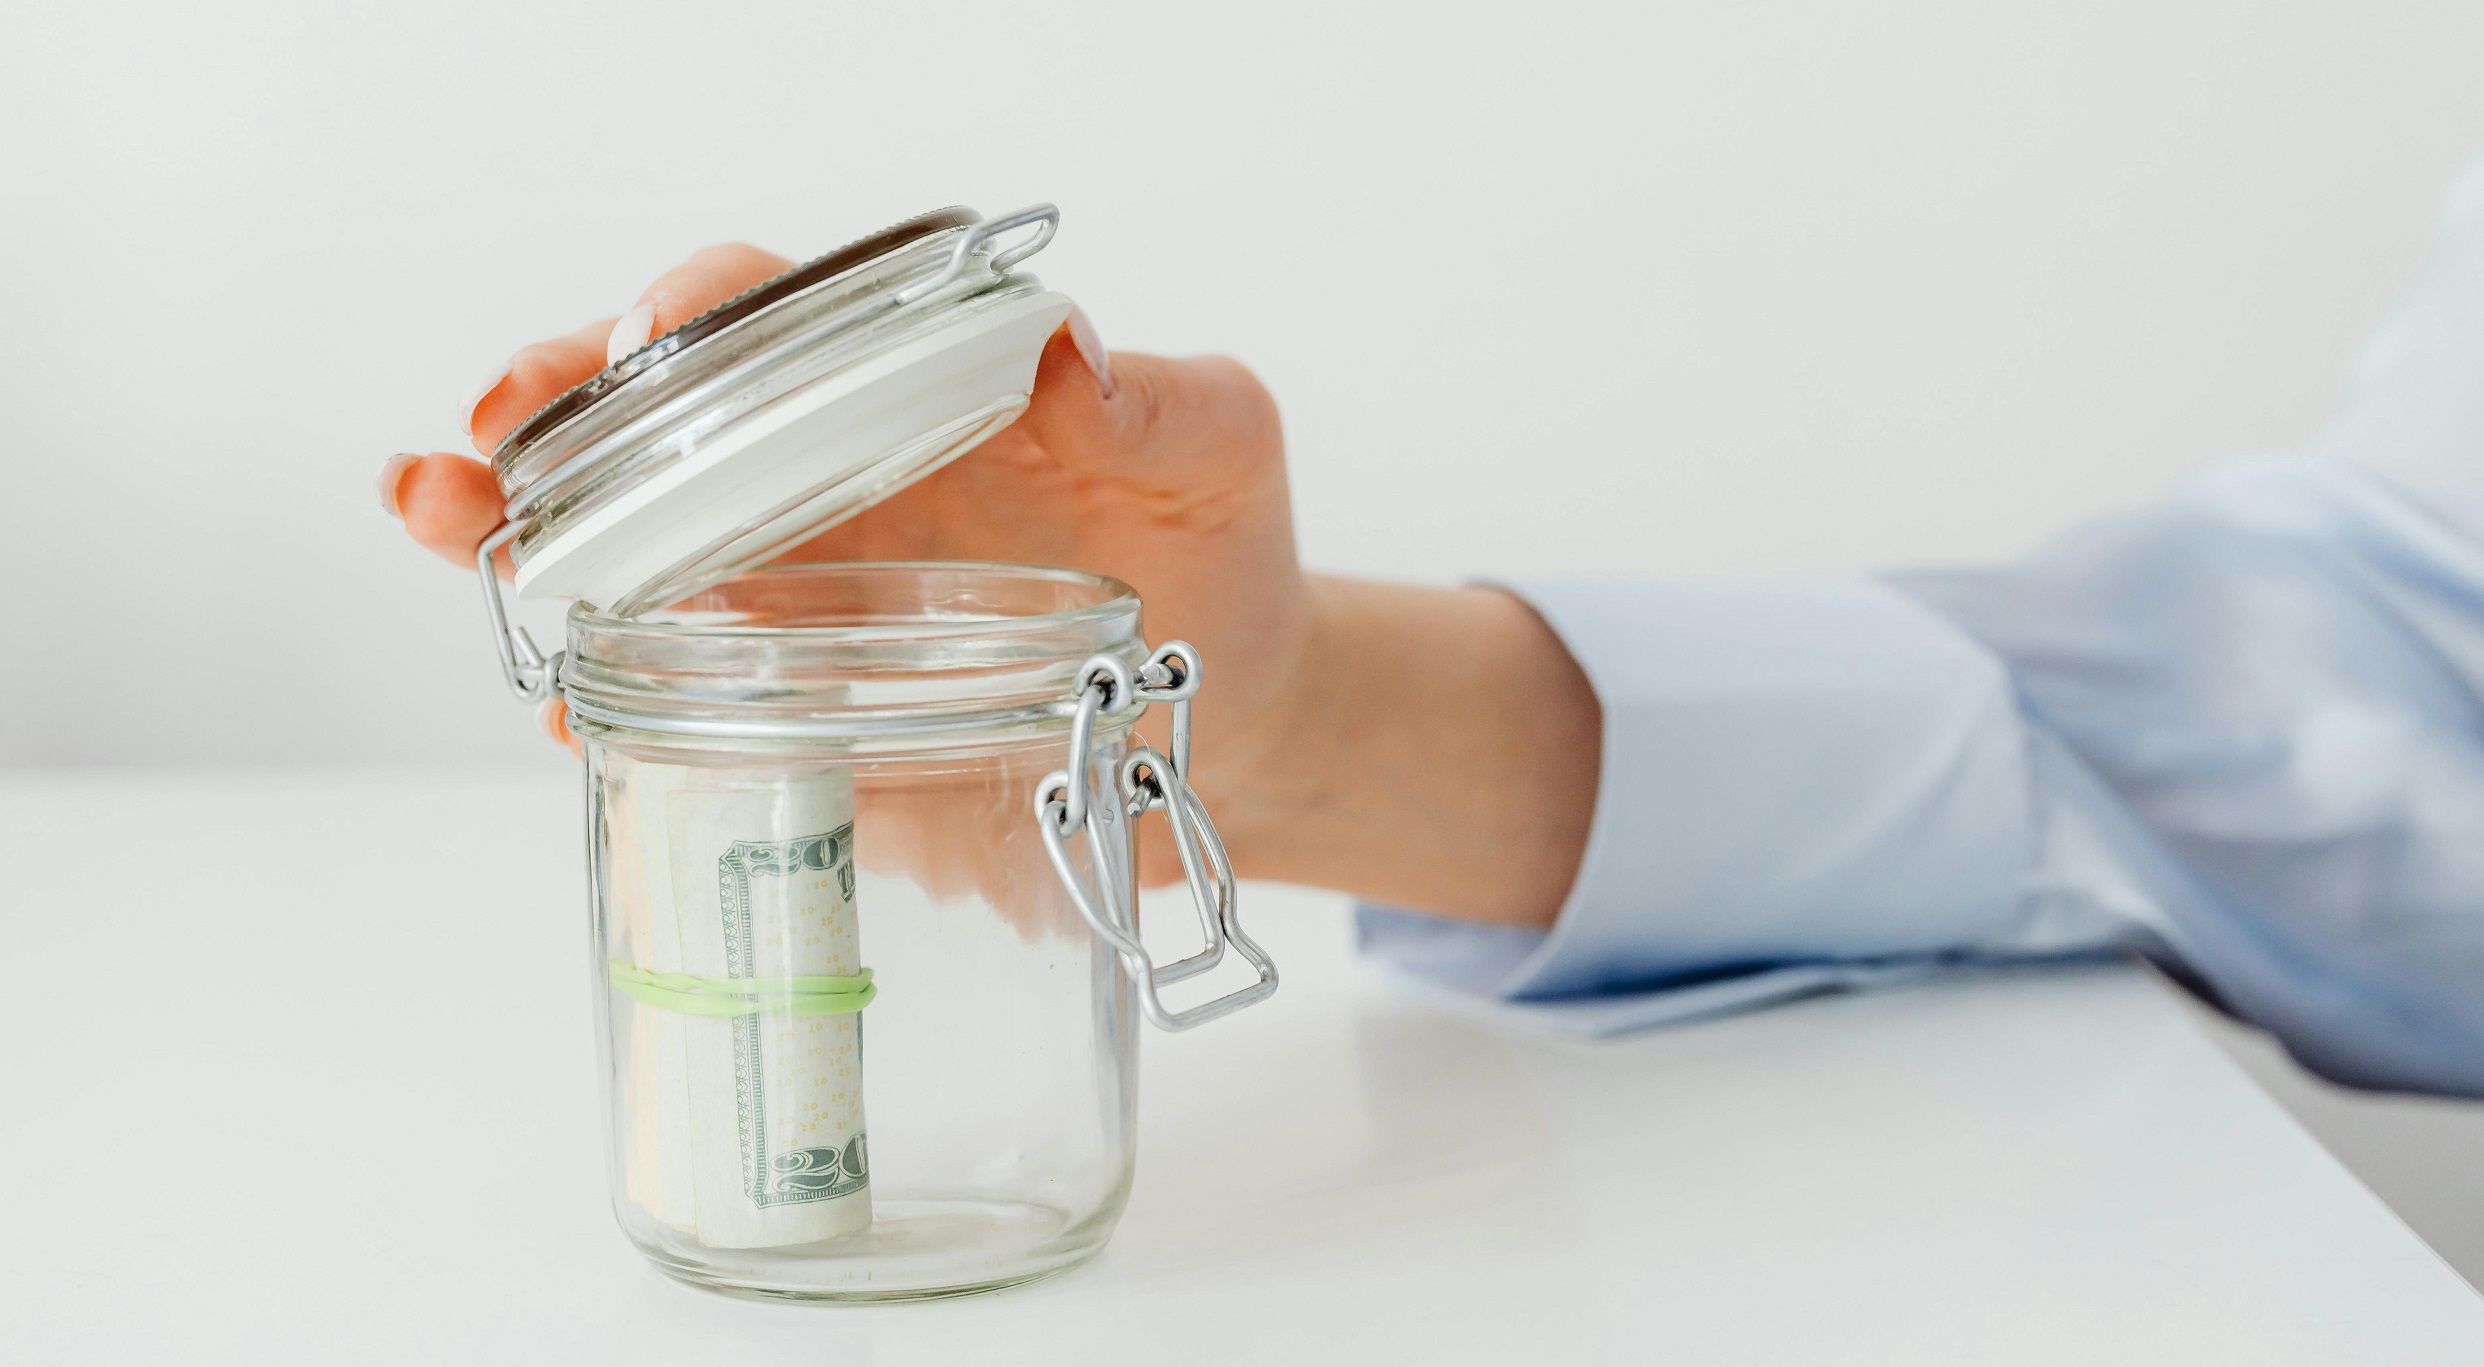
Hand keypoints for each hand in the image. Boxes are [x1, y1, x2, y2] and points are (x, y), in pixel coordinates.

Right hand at [382, 243, 1600, 928]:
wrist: (1239, 715)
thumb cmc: (1220, 556)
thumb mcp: (1221, 455)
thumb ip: (1165, 396)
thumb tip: (1059, 352)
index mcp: (906, 392)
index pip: (773, 318)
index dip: (697, 312)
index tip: (650, 337)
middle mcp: (830, 482)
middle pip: (659, 429)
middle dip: (551, 422)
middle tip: (476, 447)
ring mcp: (802, 596)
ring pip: (634, 551)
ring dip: (522, 538)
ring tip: (441, 527)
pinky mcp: (807, 711)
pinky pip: (686, 697)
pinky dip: (612, 698)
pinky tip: (569, 711)